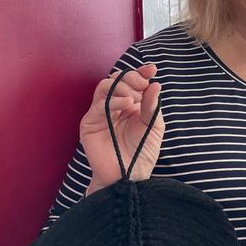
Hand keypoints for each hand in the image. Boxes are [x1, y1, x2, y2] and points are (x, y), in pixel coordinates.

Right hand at [80, 64, 164, 195]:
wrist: (129, 176)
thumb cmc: (142, 152)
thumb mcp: (154, 126)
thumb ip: (153, 105)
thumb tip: (155, 84)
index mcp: (131, 103)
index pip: (133, 81)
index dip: (141, 72)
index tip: (152, 69)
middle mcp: (115, 105)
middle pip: (117, 78)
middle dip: (132, 78)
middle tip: (143, 87)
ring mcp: (101, 113)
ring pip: (105, 86)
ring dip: (122, 86)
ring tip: (134, 98)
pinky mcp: (90, 123)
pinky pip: (98, 105)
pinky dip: (114, 100)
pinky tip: (127, 104)